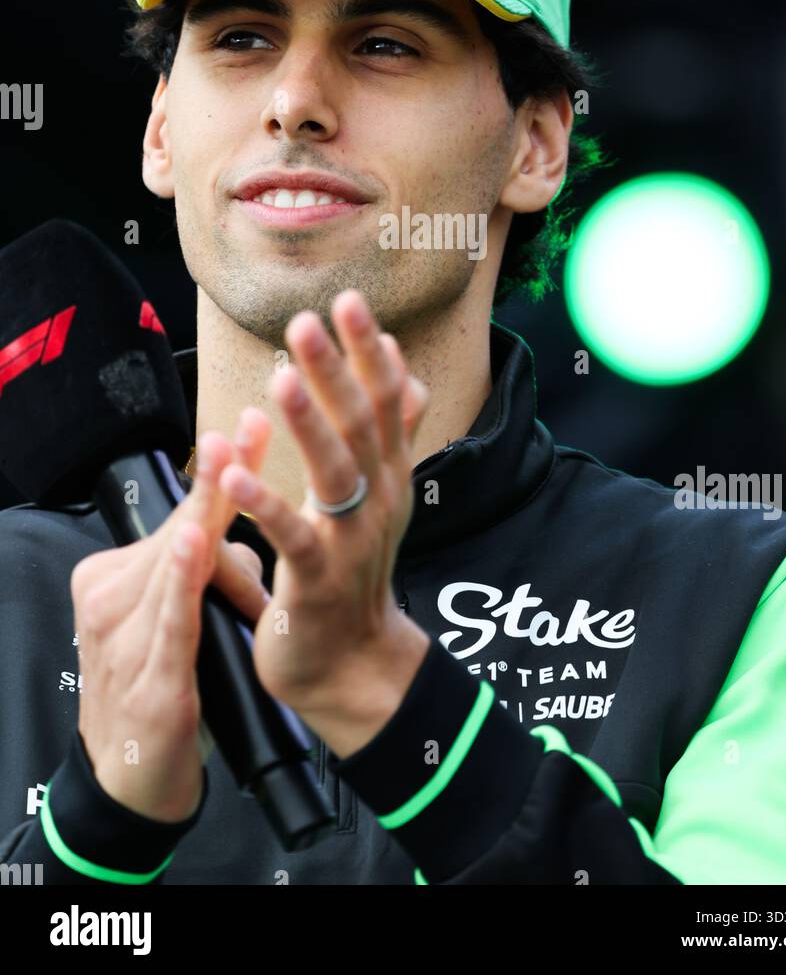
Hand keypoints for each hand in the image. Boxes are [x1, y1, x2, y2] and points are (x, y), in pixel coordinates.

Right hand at [72, 424, 268, 822]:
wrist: (131, 783)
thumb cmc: (156, 691)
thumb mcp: (174, 621)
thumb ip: (198, 576)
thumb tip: (233, 539)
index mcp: (111, 581)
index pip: (177, 519)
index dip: (217, 473)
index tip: (248, 427)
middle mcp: (109, 602)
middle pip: (180, 533)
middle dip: (220, 479)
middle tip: (251, 429)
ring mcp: (123, 641)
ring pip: (179, 569)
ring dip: (210, 516)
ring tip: (229, 465)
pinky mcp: (149, 681)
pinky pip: (170, 622)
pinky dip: (182, 581)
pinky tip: (193, 545)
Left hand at [217, 290, 429, 726]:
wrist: (354, 668)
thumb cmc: (354, 574)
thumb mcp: (380, 496)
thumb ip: (388, 433)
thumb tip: (403, 366)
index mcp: (389, 476)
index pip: (386, 400)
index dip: (369, 352)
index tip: (350, 302)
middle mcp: (380, 500)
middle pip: (362, 424)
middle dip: (336, 370)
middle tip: (307, 320)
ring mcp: (353, 541)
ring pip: (336, 472)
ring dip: (310, 423)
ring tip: (282, 379)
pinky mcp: (319, 582)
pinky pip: (293, 538)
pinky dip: (265, 504)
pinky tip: (234, 473)